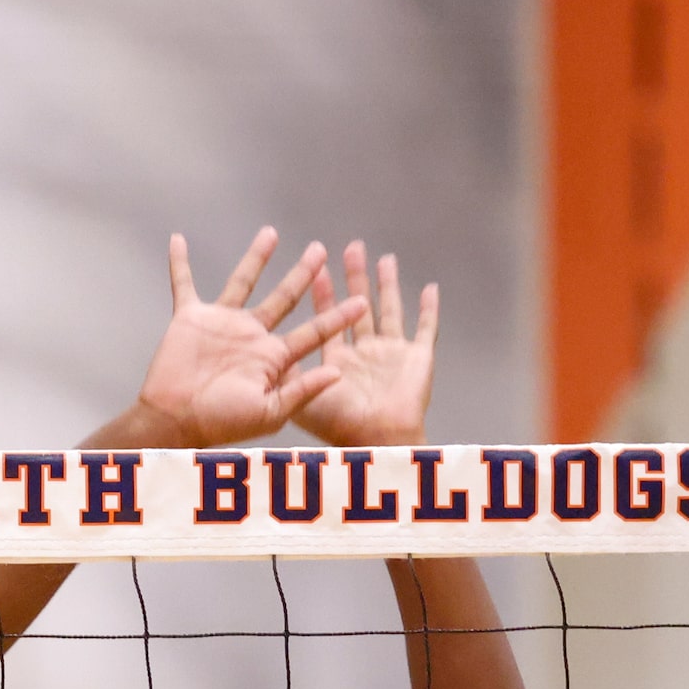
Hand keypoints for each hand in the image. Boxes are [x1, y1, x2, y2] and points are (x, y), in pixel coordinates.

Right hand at [131, 229, 360, 446]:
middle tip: (320, 250)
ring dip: (256, 257)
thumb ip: (302, 392)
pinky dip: (179, 264)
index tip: (362, 302)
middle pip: (285, 297)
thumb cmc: (222, 423)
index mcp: (274, 357)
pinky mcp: (190, 318)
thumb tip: (337, 373)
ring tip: (271, 232)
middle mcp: (252, 335)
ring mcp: (222, 323)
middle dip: (304, 273)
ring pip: (243, 281)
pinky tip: (178, 240)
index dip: (338, 317)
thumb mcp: (271, 413)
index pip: (313, 332)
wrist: (176, 420)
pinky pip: (183, 284)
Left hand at [292, 241, 439, 446]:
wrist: (376, 440)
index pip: (326, 319)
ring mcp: (391, 355)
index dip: (322, 294)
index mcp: (336, 361)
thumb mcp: (301, 397)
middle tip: (350, 248)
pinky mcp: (417, 358)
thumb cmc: (338, 426)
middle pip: (358, 307)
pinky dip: (430, 310)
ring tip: (384, 258)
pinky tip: (430, 288)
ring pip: (390, 310)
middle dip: (354, 278)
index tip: (314, 269)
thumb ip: (285, 374)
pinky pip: (426, 329)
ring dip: (387, 285)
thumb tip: (258, 354)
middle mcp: (363, 354)